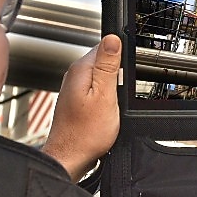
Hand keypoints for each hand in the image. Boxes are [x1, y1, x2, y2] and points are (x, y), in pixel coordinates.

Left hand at [42, 34, 121, 180]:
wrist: (71, 157)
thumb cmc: (85, 133)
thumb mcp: (105, 96)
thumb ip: (108, 66)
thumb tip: (112, 38)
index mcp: (81, 69)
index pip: (106, 46)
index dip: (121, 58)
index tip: (125, 76)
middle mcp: (75, 76)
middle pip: (105, 62)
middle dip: (118, 74)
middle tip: (119, 94)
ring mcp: (75, 88)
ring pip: (102, 77)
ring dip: (113, 88)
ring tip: (113, 105)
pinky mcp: (78, 100)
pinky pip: (98, 90)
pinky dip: (107, 97)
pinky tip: (107, 111)